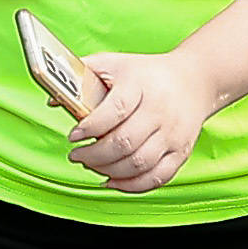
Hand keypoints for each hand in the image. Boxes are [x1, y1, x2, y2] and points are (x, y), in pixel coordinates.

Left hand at [68, 47, 217, 195]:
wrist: (194, 81)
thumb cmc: (147, 74)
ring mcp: (172, 134)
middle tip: (77, 155)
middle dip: (93, 155)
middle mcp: (160, 110)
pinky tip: (112, 181)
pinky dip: (131, 186)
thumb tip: (53, 99)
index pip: (115, 109)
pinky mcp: (181, 152)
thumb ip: (82, 74)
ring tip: (91, 165)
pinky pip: (156, 178)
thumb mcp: (114, 63)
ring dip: (108, 171)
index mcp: (141, 85)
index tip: (73, 135)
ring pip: (138, 164)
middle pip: (124, 143)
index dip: (91, 126)